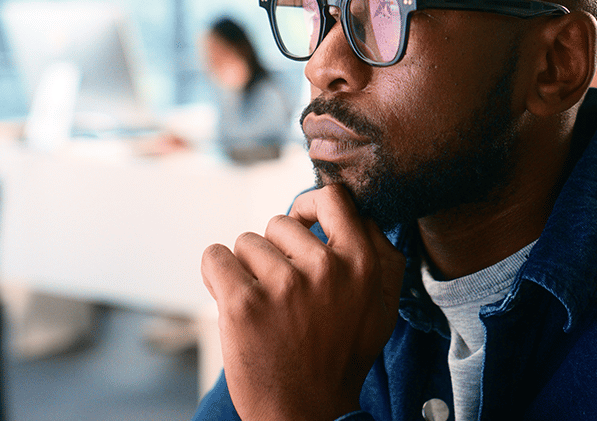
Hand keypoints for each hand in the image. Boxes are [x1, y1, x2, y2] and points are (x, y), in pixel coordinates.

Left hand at [200, 185, 405, 420]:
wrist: (308, 413)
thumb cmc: (343, 358)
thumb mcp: (382, 306)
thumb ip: (379, 255)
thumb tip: (358, 214)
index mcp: (363, 263)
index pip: (333, 198)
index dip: (309, 206)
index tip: (300, 225)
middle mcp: (326, 268)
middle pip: (279, 224)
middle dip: (273, 252)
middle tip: (283, 294)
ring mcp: (284, 285)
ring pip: (245, 243)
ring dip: (246, 270)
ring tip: (264, 308)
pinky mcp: (244, 304)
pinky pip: (215, 257)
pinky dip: (215, 274)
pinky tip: (231, 301)